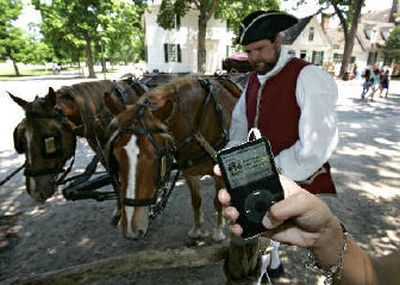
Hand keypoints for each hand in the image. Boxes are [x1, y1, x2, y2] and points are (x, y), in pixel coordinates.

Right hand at [215, 165, 343, 265]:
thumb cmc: (314, 210)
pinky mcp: (259, 228)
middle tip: (224, 197)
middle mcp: (261, 196)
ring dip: (230, 211)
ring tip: (233, 215)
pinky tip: (238, 230)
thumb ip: (284, 207)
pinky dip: (237, 229)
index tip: (219, 169)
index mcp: (270, 183)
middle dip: (226, 193)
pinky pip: (243, 227)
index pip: (250, 174)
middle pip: (238, 192)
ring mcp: (258, 212)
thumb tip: (266, 218)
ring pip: (237, 209)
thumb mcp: (303, 202)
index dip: (233, 171)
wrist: (318, 235)